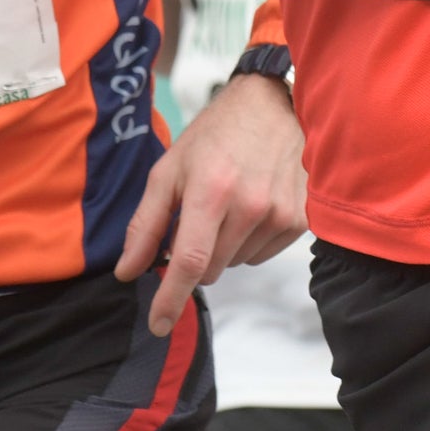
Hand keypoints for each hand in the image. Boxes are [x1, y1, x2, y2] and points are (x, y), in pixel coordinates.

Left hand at [116, 74, 304, 334]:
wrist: (273, 104)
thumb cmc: (215, 135)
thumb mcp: (169, 169)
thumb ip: (146, 223)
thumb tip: (128, 271)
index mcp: (211, 190)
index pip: (188, 262)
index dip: (170, 299)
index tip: (158, 325)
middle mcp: (250, 206)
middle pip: (211, 269)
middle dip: (195, 257)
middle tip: (198, 218)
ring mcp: (281, 214)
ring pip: (237, 264)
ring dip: (225, 247)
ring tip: (229, 204)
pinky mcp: (301, 219)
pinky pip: (262, 254)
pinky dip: (249, 241)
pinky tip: (252, 207)